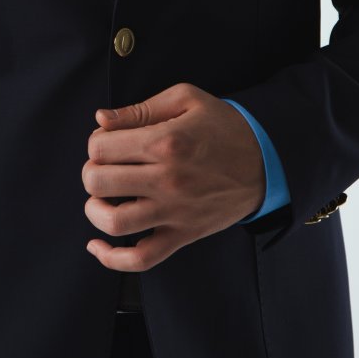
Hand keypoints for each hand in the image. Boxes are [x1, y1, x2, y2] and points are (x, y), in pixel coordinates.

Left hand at [81, 82, 265, 272]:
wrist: (266, 160)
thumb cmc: (223, 125)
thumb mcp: (186, 99)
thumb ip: (139, 109)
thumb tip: (101, 119)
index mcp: (165, 142)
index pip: (101, 148)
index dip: (97, 143)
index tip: (109, 141)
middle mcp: (167, 179)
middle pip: (99, 183)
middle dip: (92, 172)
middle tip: (104, 166)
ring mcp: (175, 211)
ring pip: (114, 222)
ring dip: (95, 210)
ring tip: (102, 198)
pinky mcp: (183, 234)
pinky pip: (142, 258)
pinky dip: (113, 258)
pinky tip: (98, 245)